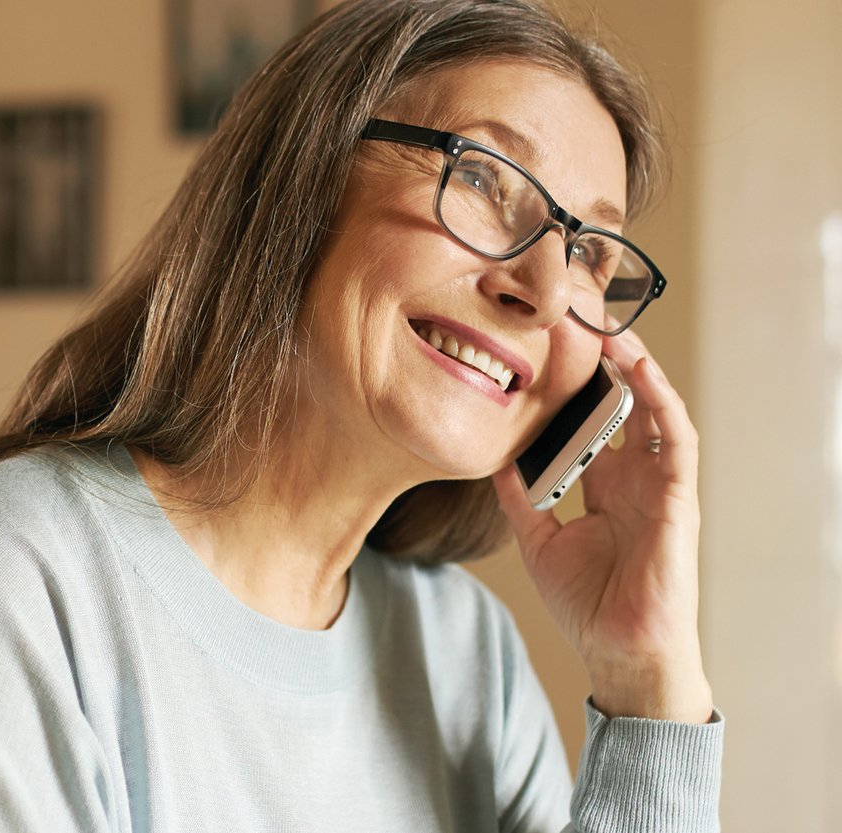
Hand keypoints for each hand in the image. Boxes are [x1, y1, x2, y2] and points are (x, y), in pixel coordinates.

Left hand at [488, 329, 714, 722]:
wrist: (618, 651)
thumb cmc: (587, 602)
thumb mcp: (537, 539)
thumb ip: (519, 496)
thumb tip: (493, 459)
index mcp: (602, 485)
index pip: (590, 421)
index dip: (573, 385)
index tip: (544, 347)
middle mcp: (631, 477)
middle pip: (621, 404)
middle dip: (604, 363)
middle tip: (575, 318)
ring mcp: (657, 484)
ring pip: (652, 409)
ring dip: (635, 367)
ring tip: (609, 327)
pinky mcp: (676, 498)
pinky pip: (675, 438)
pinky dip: (659, 401)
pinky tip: (639, 370)